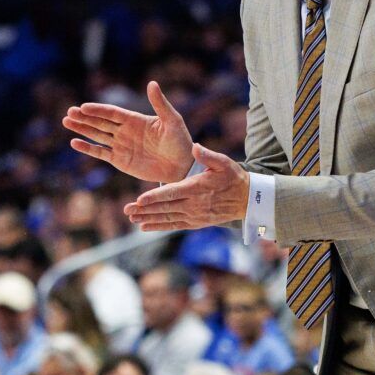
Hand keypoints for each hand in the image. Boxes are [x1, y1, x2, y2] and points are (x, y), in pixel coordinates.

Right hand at [63, 81, 194, 185]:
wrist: (182, 166)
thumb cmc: (180, 141)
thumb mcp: (172, 120)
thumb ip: (159, 104)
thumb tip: (152, 83)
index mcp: (134, 119)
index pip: (111, 113)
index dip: (97, 110)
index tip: (82, 107)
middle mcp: (124, 131)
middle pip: (100, 122)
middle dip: (84, 118)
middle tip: (68, 113)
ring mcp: (121, 145)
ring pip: (97, 135)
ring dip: (82, 129)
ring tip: (66, 122)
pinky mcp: (120, 161)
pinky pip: (101, 153)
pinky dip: (88, 148)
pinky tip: (75, 142)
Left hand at [126, 144, 249, 231]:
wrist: (248, 200)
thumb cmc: (234, 178)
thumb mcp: (224, 162)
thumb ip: (208, 156)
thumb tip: (195, 147)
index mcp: (197, 188)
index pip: (173, 192)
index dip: (155, 196)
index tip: (140, 199)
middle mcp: (194, 204)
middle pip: (165, 207)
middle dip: (145, 210)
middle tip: (127, 210)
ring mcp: (194, 215)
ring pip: (167, 218)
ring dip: (148, 219)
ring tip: (131, 218)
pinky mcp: (195, 222)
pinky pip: (174, 226)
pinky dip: (159, 227)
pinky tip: (144, 227)